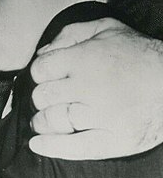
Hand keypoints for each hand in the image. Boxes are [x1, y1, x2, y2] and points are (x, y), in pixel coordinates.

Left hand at [29, 17, 162, 158]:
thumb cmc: (139, 54)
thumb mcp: (105, 29)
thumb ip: (69, 34)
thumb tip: (43, 51)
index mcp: (83, 59)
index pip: (40, 69)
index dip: (39, 73)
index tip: (45, 76)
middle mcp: (89, 88)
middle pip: (43, 96)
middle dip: (41, 96)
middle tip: (47, 98)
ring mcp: (101, 116)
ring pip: (54, 120)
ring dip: (42, 121)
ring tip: (42, 119)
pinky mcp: (115, 140)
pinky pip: (76, 147)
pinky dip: (52, 147)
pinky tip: (38, 144)